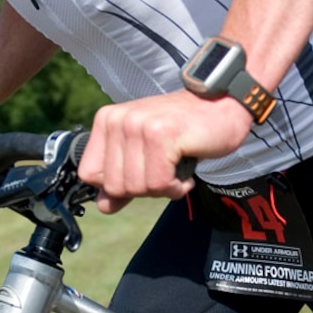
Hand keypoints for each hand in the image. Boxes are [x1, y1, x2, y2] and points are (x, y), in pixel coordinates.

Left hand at [79, 91, 253, 213]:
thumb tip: (104, 206)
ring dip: (163, 187)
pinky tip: (185, 171)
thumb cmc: (185, 130)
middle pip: (114, 186)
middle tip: (165, 169)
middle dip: (144, 189)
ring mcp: (138, 126)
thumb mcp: (145, 153)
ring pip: (137, 187)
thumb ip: (122, 178)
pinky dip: (176, 186)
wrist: (223, 106)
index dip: (116, 186)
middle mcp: (118, 120)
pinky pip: (159, 183)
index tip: (142, 173)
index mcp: (107, 120)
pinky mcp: (161, 135)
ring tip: (176, 167)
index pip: (89, 174)